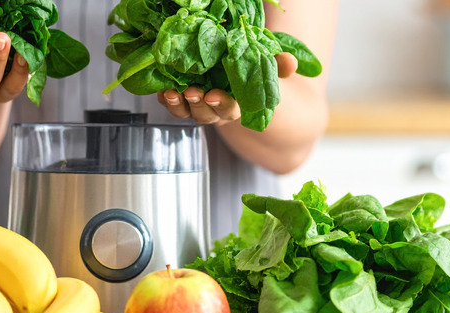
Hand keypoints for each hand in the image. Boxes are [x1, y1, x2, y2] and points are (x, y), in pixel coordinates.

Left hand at [157, 52, 298, 124]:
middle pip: (206, 114)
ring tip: (171, 93)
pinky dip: (166, 100)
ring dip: (177, 105)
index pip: (231, 109)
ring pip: (187, 112)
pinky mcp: (184, 101)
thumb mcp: (269, 70)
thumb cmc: (254, 75)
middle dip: (198, 105)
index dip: (222, 105)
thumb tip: (289, 61)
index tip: (214, 96)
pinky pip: (173, 105)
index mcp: (238, 105)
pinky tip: (160, 90)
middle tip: (192, 92)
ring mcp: (199, 106)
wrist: (239, 78)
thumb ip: (279, 67)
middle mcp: (217, 110)